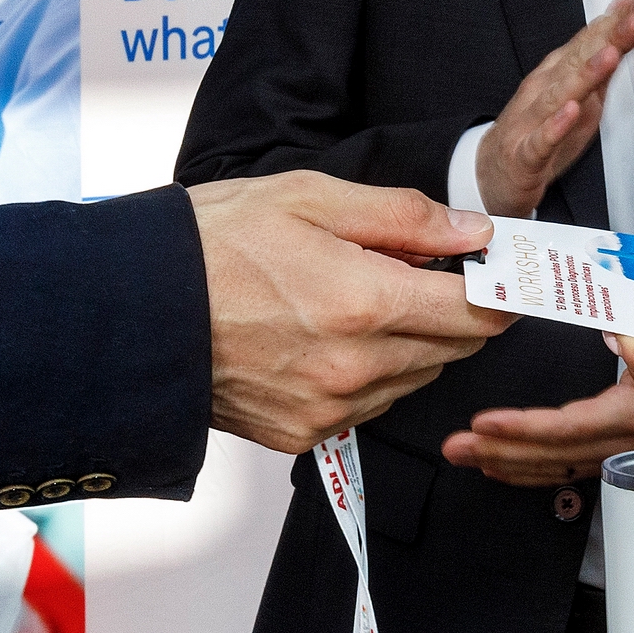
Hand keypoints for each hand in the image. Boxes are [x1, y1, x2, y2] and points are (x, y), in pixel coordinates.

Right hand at [194, 171, 512, 453]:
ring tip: (351, 302)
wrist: (132, 311)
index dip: (498, 292)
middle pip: (453, 350)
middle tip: (413, 275)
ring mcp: (330, 408)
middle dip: (450, 312)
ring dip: (408, 344)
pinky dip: (367, 376)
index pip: (477, 314)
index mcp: (364, 304)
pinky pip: (368, 407)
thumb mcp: (309, 198)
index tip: (501, 276)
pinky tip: (322, 340)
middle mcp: (356, 368)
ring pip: (415, 380)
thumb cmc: (212, 245)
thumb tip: (474, 234)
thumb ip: (404, 218)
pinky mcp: (304, 434)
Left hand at [441, 364, 633, 486]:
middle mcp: (626, 437)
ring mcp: (623, 447)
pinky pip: (570, 465)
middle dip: (500, 451)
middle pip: (553, 454)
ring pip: (558, 465)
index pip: (568, 428)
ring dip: (509, 463)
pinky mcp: (621, 447)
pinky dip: (533, 468)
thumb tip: (615, 332)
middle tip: (456, 446)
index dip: (524, 429)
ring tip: (467, 457)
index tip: (485, 423)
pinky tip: (504, 466)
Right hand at [475, 0, 633, 216]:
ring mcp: (532, 120)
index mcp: (557, 74)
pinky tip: (571, 110)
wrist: (494, 172)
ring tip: (609, 56)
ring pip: (560, 94)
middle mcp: (544, 90)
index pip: (590, 42)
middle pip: (578, 60)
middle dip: (608, 38)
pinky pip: (542, 138)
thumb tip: (623, 24)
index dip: (618, 23)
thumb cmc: (539, 130)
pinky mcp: (526, 153)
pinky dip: (556, 125)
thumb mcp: (579, 94)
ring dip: (585, 74)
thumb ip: (601, 61)